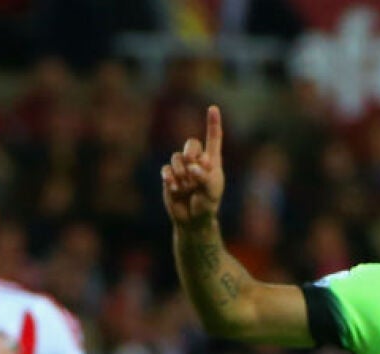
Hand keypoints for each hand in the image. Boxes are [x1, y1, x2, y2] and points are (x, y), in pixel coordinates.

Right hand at [161, 105, 225, 226]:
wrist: (193, 220)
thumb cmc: (207, 204)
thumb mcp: (211, 190)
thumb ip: (204, 176)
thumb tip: (193, 166)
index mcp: (212, 162)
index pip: (213, 139)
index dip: (213, 123)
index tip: (213, 108)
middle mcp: (196, 161)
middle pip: (191, 144)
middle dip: (191, 152)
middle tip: (193, 164)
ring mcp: (182, 168)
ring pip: (177, 158)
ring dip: (181, 172)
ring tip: (186, 186)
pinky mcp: (169, 177)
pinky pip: (166, 170)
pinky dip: (170, 178)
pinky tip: (175, 188)